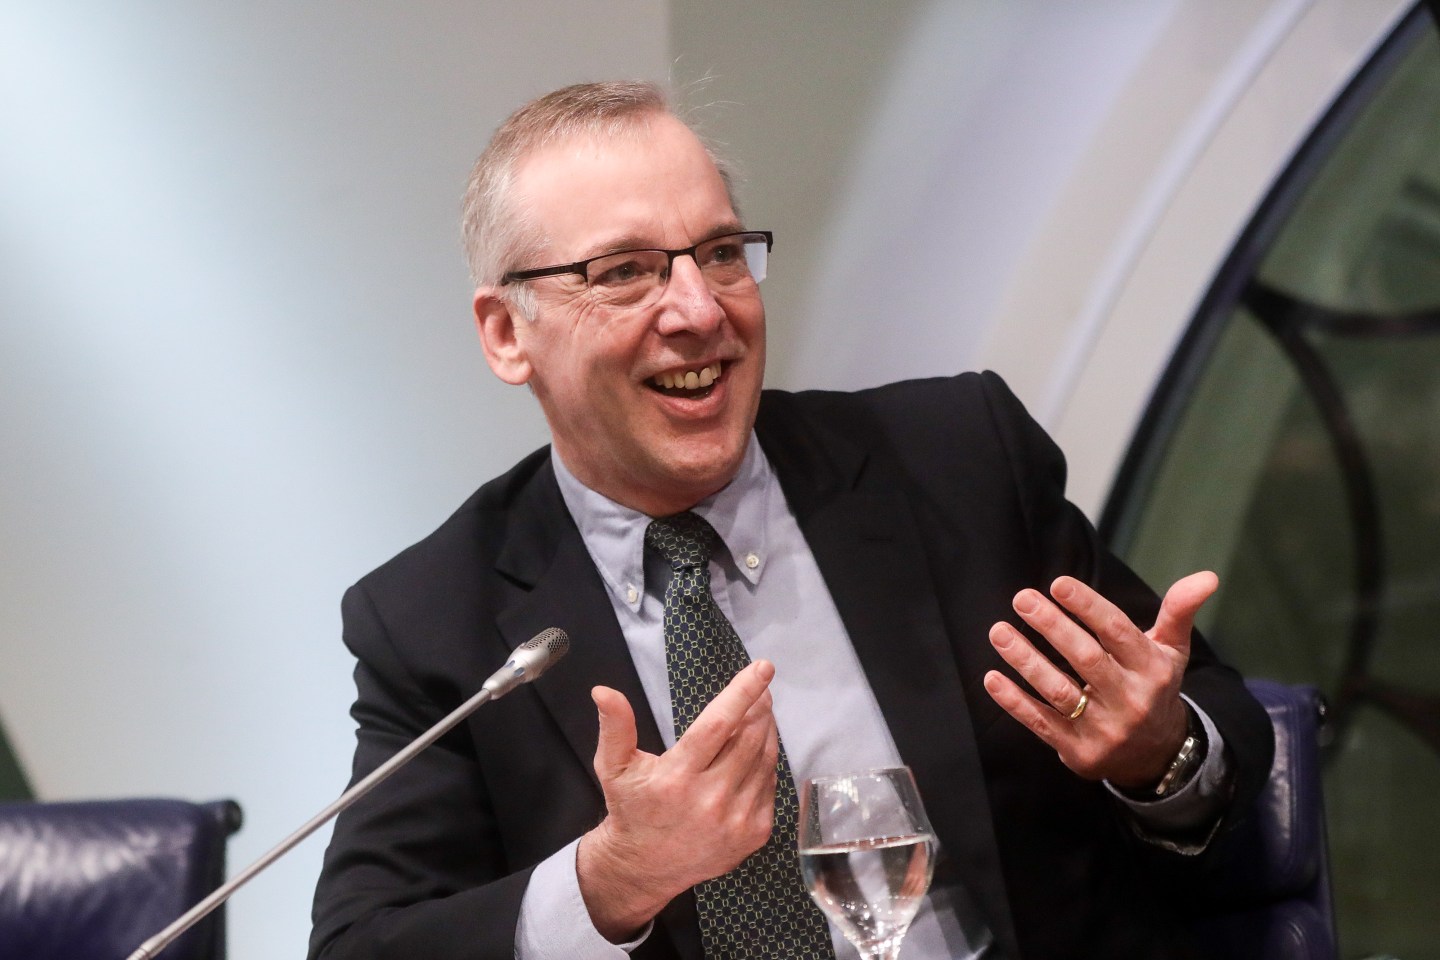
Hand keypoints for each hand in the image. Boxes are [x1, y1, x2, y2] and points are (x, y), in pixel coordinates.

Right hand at [576, 660, 779, 940]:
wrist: (644, 866)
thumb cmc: (631, 808)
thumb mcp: (613, 766)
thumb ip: (615, 726)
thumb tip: (603, 690)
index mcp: (676, 778)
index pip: (718, 725)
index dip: (742, 693)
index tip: (762, 668)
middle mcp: (710, 800)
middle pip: (749, 739)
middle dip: (759, 708)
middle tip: (761, 689)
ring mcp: (736, 820)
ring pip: (765, 761)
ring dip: (767, 730)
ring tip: (762, 712)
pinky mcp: (753, 834)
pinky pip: (769, 786)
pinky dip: (767, 762)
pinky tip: (757, 750)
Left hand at [982, 572, 1217, 788]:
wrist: (1156, 755)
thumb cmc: (1154, 686)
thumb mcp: (1172, 650)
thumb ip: (1179, 611)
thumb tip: (1208, 575)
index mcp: (1151, 669)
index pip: (1117, 632)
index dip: (1087, 606)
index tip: (1057, 583)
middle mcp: (1130, 699)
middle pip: (1086, 658)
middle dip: (1052, 626)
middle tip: (1021, 597)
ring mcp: (1104, 728)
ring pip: (1059, 691)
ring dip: (1026, 660)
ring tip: (999, 631)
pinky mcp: (1079, 751)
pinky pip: (1041, 723)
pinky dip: (1015, 702)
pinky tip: (992, 678)